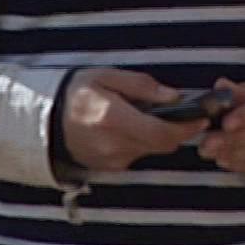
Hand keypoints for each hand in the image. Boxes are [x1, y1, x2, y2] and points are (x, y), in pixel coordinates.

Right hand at [59, 68, 205, 171]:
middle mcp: (114, 144)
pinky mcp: (108, 168)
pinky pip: (135, 155)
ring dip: (156, 135)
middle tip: (184, 114)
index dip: (187, 127)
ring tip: (146, 116)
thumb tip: (175, 96)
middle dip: (177, 131)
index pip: (163, 133)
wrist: (42, 119)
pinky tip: (129, 127)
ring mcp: (110, 160)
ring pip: (150, 150)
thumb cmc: (76, 92)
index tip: (202, 118)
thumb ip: (142, 86)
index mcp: (114, 119)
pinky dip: (140, 142)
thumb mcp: (107, 76)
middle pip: (162, 145)